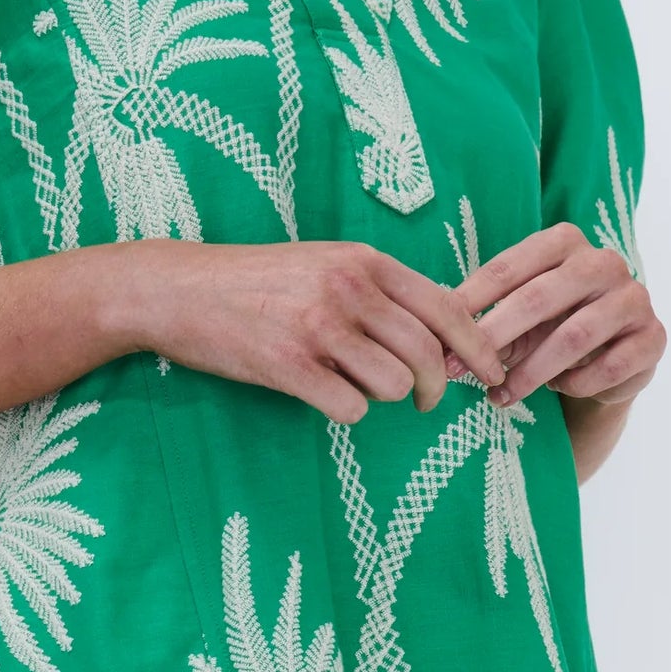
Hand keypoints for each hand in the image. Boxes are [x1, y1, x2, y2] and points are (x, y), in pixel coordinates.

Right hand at [120, 238, 508, 421]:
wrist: (180, 289)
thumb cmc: (256, 281)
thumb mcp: (324, 263)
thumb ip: (379, 289)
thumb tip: (443, 333)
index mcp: (364, 261)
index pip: (448, 307)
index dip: (479, 347)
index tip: (490, 374)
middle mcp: (348, 288)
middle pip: (428, 354)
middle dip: (435, 388)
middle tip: (424, 401)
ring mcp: (318, 327)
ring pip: (395, 385)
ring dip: (384, 397)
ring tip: (354, 385)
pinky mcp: (289, 365)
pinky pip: (351, 408)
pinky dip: (345, 410)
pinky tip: (322, 394)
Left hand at [443, 222, 665, 409]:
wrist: (612, 355)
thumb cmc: (552, 325)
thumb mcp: (519, 317)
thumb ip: (488, 321)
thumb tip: (443, 344)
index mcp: (564, 242)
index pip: (508, 267)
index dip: (471, 300)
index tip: (441, 330)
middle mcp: (603, 262)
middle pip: (537, 298)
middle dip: (494, 336)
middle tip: (462, 368)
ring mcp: (633, 298)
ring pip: (573, 337)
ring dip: (531, 371)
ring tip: (502, 393)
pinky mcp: (653, 337)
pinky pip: (607, 367)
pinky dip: (575, 383)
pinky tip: (559, 389)